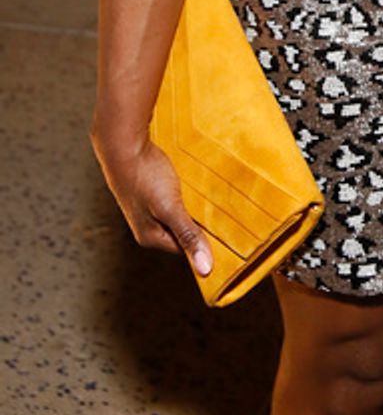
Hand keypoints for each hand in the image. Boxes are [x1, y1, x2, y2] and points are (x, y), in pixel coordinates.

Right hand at [92, 133, 212, 277]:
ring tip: (211, 199)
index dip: (205, 243)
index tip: (227, 235)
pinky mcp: (151, 191)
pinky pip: (174, 200)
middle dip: (200, 225)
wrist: (123, 144)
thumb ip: (188, 235)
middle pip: (183, 233)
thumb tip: (204, 269)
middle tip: (223, 215)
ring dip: (194, 209)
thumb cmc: (144, 176)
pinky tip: (195, 186)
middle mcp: (148, 227)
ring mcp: (148, 208)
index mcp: (151, 237)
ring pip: (179, 215)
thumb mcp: (169, 208)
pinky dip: (186, 196)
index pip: (185, 250)